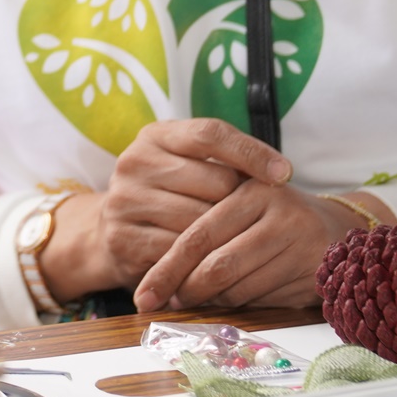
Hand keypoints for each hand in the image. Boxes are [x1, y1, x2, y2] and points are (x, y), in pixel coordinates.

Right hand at [41, 119, 292, 301]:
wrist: (111, 229)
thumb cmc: (170, 193)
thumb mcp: (187, 164)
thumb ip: (223, 162)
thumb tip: (279, 173)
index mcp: (155, 136)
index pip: (210, 134)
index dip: (251, 152)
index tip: (285, 174)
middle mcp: (134, 162)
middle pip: (213, 180)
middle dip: (238, 201)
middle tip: (249, 217)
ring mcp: (125, 201)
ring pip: (200, 221)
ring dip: (224, 235)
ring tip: (234, 241)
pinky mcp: (123, 240)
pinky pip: (181, 254)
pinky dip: (202, 261)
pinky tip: (212, 262)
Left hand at [135, 187, 388, 311]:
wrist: (339, 226)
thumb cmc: (273, 217)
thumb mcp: (240, 205)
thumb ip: (206, 229)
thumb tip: (161, 280)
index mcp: (250, 191)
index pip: (198, 236)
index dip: (168, 269)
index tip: (145, 294)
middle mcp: (278, 214)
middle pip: (218, 266)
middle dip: (188, 291)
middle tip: (167, 304)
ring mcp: (301, 244)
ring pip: (241, 288)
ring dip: (215, 302)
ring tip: (200, 299)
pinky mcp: (316, 271)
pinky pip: (266, 300)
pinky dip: (244, 305)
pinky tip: (236, 299)